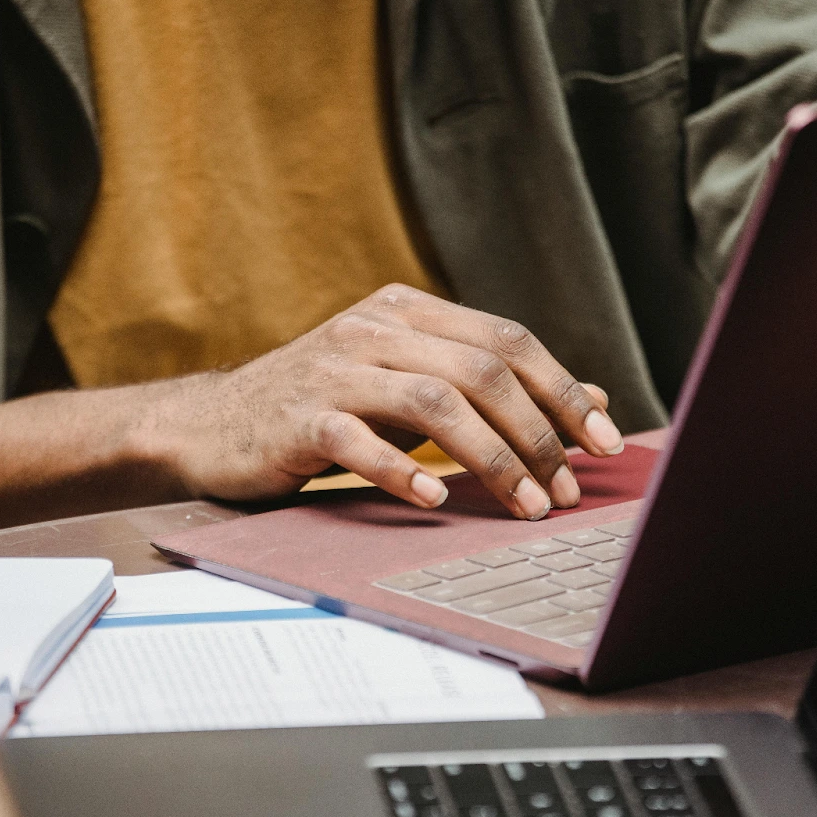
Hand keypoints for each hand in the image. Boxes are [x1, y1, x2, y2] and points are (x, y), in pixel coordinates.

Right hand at [140, 284, 626, 518]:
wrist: (212, 425)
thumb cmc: (324, 409)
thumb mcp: (409, 386)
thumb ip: (489, 389)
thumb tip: (594, 402)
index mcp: (407, 310)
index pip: (506, 339)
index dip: (562, 390)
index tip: (604, 443)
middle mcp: (374, 327)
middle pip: (480, 370)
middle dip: (537, 434)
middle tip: (566, 490)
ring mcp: (333, 369)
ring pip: (433, 400)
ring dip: (490, 459)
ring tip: (525, 505)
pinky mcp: (297, 417)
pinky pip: (358, 441)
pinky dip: (403, 473)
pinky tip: (437, 503)